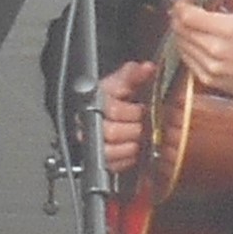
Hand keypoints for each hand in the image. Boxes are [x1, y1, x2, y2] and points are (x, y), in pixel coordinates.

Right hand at [96, 58, 154, 177]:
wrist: (99, 115)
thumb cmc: (109, 100)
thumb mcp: (120, 84)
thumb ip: (132, 75)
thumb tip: (146, 68)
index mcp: (91, 103)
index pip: (111, 109)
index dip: (131, 111)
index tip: (139, 108)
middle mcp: (86, 125)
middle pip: (110, 132)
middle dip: (133, 129)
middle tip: (141, 124)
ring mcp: (89, 144)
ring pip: (109, 151)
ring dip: (130, 144)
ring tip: (137, 137)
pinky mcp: (97, 160)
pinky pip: (113, 165)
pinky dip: (127, 158)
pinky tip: (132, 149)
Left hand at [169, 0, 232, 107]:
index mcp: (228, 29)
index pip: (188, 16)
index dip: (181, 5)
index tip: (184, 0)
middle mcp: (216, 49)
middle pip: (180, 29)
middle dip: (178, 17)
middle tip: (184, 10)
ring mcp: (211, 66)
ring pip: (180, 44)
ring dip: (181, 32)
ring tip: (193, 25)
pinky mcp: (208, 78)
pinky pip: (186, 60)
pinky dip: (187, 48)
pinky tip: (197, 42)